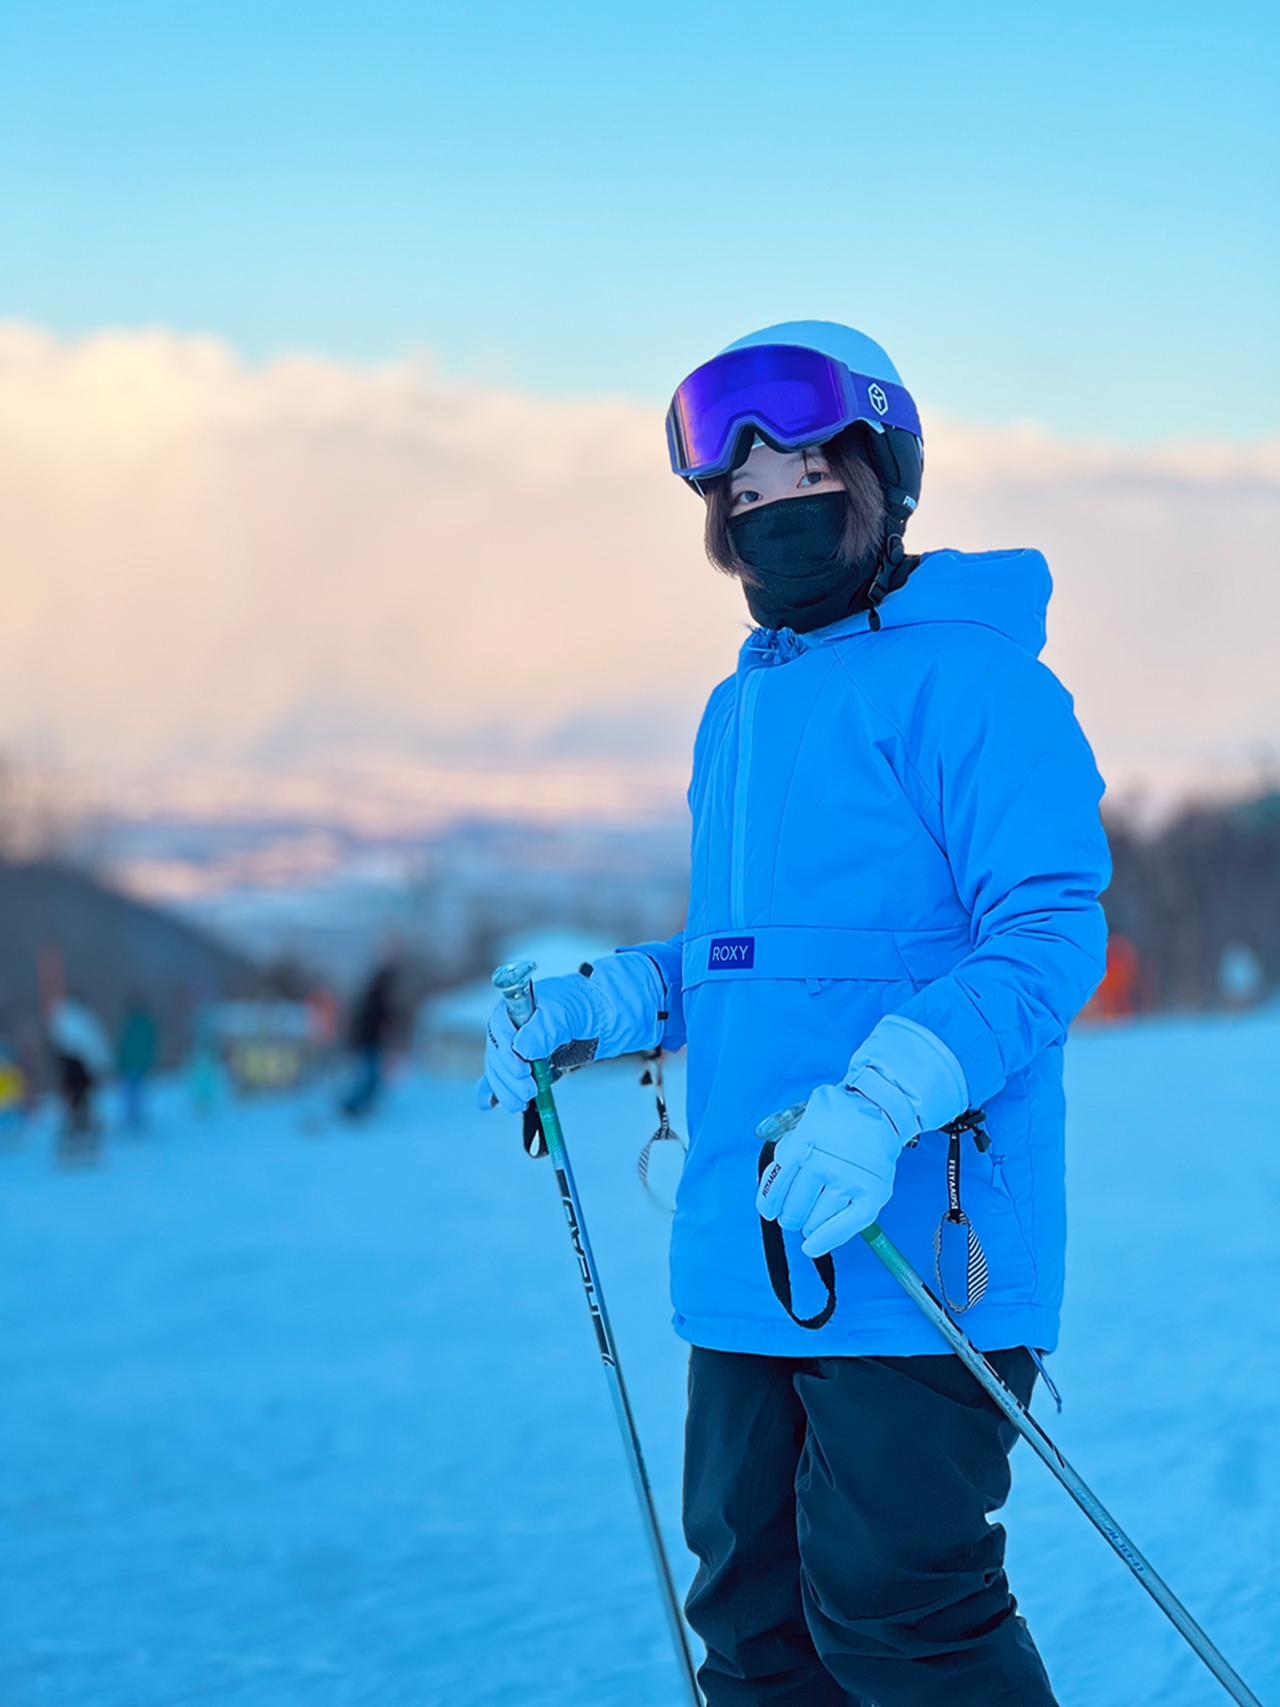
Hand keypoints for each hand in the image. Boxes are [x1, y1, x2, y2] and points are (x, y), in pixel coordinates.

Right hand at [476, 954, 664, 1113]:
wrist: (599, 1020)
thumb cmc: (582, 1009)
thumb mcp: (566, 1014)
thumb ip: (545, 1028)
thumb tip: (522, 1049)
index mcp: (515, 1008)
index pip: (499, 1030)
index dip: (507, 1052)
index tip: (523, 1069)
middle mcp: (509, 1027)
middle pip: (496, 1054)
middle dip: (510, 1077)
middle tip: (529, 1091)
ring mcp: (513, 1047)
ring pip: (497, 1070)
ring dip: (505, 1089)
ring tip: (520, 1103)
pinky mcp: (519, 1065)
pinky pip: (498, 1077)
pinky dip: (491, 1091)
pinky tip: (488, 1103)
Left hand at [756, 1084, 905, 1256]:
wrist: (881, 1107)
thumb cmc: (841, 1115)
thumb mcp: (806, 1121)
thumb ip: (788, 1148)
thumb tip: (772, 1184)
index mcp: (802, 1144)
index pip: (776, 1184)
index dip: (769, 1202)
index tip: (769, 1211)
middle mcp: (823, 1163)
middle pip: (795, 1206)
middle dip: (790, 1215)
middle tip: (793, 1215)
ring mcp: (849, 1180)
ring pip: (816, 1219)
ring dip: (808, 1225)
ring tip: (808, 1222)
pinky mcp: (872, 1193)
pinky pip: (846, 1225)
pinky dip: (827, 1239)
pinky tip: (813, 1246)